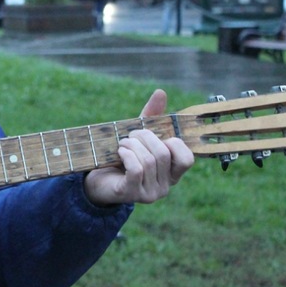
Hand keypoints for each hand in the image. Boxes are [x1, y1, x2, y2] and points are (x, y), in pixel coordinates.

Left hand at [83, 89, 193, 205]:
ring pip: (149, 161)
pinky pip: (136, 170)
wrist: (98, 180)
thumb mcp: (139, 137)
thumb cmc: (123, 157)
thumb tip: (161, 92)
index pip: (187, 159)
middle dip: (145, 138)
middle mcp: (165, 186)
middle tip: (130, 135)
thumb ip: (151, 117)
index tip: (155, 136)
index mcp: (172, 173)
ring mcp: (150, 193)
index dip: (173, 143)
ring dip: (132, 146)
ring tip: (122, 144)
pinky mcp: (131, 194)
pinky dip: (127, 156)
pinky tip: (120, 152)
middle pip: (163, 155)